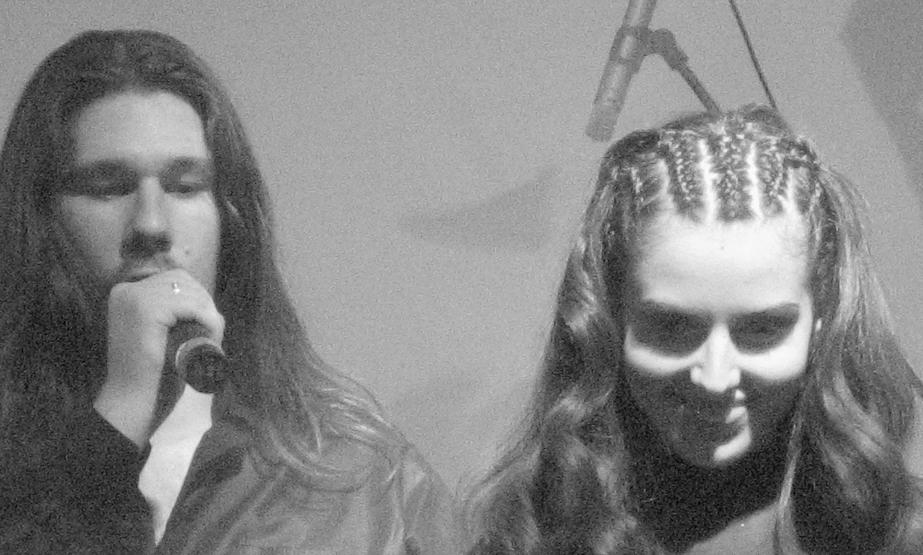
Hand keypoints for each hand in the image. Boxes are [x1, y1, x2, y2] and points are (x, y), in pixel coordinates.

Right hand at [93, 269, 223, 446]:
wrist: (133, 398)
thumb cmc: (152, 371)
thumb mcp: (165, 333)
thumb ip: (178, 313)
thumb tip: (210, 305)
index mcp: (127, 293)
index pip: (173, 280)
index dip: (196, 298)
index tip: (207, 323)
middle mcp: (127, 290)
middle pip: (182, 280)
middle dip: (203, 302)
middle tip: (213, 330)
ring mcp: (133, 297)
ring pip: (188, 291)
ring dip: (207, 313)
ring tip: (213, 337)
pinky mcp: (145, 308)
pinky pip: (189, 305)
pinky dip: (206, 319)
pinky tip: (210, 336)